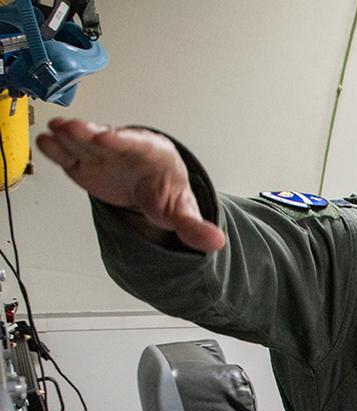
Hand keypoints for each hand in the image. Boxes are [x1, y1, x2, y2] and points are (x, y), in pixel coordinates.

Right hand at [36, 118, 224, 251]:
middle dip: (90, 133)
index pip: (139, 146)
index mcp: (155, 155)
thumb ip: (195, 226)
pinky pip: (69, 154)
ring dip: (69, 136)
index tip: (106, 139)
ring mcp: (103, 154)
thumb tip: (216, 242)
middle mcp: (126, 149)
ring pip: (85, 141)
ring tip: (53, 130)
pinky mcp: (84, 164)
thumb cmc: (166, 193)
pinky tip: (45, 142)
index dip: (122, 141)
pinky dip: (57, 149)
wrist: (150, 190)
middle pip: (108, 138)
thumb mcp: (181, 211)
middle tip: (71, 127)